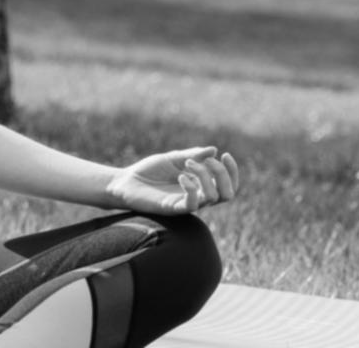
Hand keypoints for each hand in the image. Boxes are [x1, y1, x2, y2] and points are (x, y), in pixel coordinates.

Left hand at [106, 146, 239, 214]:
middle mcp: (197, 196)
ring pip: (213, 197)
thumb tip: (214, 150)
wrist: (126, 182)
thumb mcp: (173, 158)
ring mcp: (186, 203)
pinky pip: (192, 204)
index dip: (232, 171)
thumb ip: (193, 154)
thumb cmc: (150, 171)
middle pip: (227, 193)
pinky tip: (181, 176)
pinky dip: (191, 187)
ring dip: (205, 176)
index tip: (225, 154)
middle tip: (207, 161)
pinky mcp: (173, 209)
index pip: (228, 184)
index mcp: (200, 184)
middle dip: (223, 174)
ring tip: (187, 164)